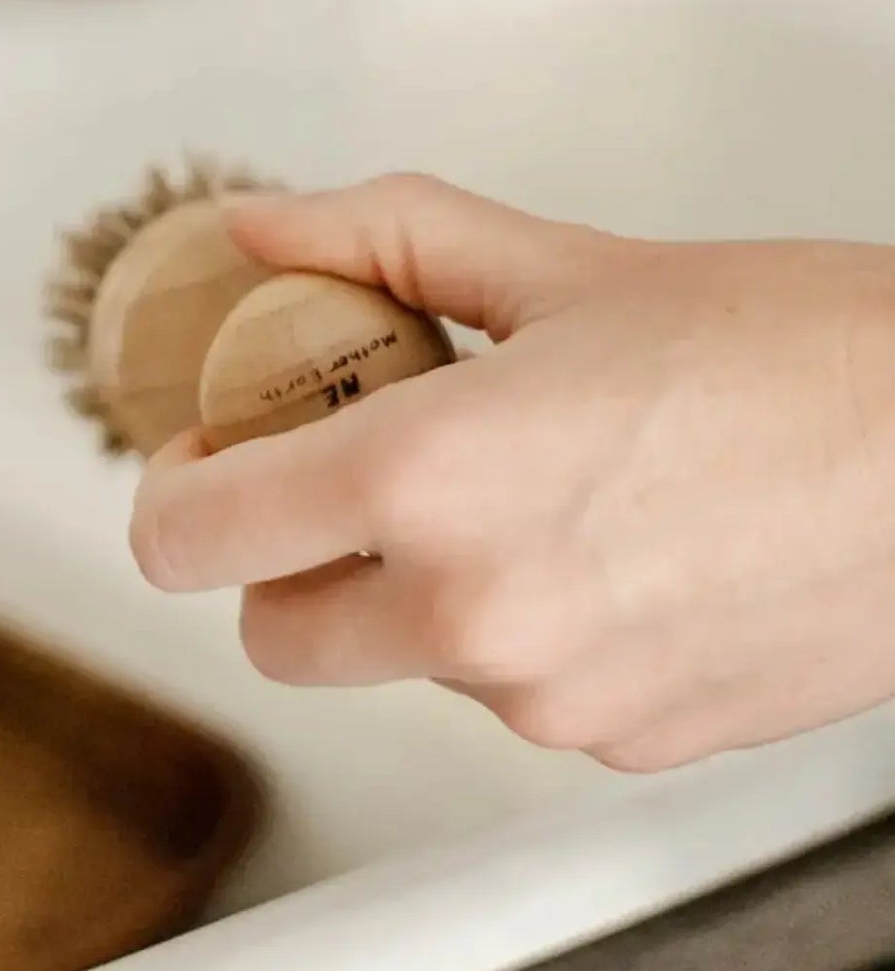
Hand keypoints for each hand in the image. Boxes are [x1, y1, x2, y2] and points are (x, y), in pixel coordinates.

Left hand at [127, 174, 894, 770]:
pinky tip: (594, 546)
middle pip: (272, 630)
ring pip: (397, 663)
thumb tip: (263, 229)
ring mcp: (549, 696)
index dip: (174, 496)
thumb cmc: (797, 353)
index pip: (192, 542)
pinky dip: (515, 633)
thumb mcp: (561, 262)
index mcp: (426, 482)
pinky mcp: (625, 742)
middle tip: (339, 475)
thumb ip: (378, 239)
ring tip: (507, 488)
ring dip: (408, 592)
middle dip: (281, 556)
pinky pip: (512, 697)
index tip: (206, 459)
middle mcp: (471, 613)